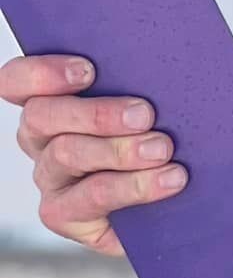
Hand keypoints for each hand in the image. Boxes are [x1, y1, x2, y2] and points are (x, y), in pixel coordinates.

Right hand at [0, 53, 185, 254]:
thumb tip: (162, 62)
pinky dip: (134, 186)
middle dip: (96, 113)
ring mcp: (49, 178)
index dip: (41, 73)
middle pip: (41, 115)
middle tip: (145, 114)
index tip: (88, 70)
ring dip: (119, 150)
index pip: (17, 81)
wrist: (170, 204)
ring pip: (66, 154)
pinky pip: (90, 197)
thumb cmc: (156, 136)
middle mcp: (40, 139)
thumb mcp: (144, 106)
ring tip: (162, 149)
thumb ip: (137, 84)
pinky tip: (169, 180)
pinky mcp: (63, 214)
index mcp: (50, 102)